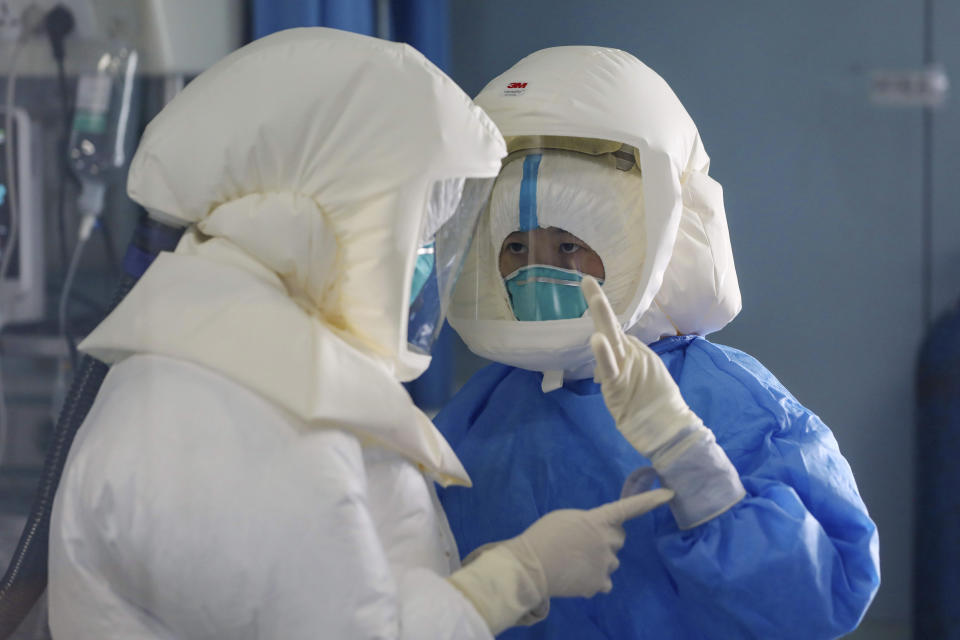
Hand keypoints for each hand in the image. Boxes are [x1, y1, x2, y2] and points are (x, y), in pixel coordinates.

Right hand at [503, 488, 673, 597]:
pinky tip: (578, 578)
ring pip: (611, 561)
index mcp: (597, 520)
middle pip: (619, 537)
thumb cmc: (543, 536)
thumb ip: (588, 523)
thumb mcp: (566, 518)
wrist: (531, 567)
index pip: (629, 507)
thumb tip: (595, 535)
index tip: (669, 493)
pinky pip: (604, 582)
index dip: (649, 500)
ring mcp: (605, 564)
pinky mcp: (599, 584)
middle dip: (608, 538)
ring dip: (599, 560)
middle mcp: (607, 541)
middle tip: (586, 543)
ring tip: (576, 562)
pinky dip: (594, 580)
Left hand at [581, 276, 700, 456]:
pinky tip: (596, 338)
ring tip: (592, 295)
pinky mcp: (621, 384)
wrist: (670, 430)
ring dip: (602, 316)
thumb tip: (602, 362)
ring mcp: (628, 367)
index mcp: (634, 353)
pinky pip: (610, 367)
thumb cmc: (652, 407)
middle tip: (587, 280)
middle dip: (599, 303)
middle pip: (612, 326)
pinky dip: (603, 354)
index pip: (612, 333)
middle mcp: (632, 355)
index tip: (589, 290)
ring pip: (612, 339)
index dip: (600, 316)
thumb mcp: (635, 380)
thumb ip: (620, 366)